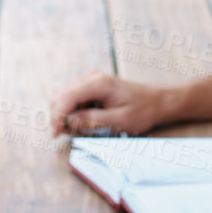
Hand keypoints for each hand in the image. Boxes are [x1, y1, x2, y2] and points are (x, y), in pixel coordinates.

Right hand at [49, 72, 171, 136]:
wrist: (156, 100)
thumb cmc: (142, 110)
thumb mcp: (119, 120)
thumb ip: (92, 121)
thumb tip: (68, 123)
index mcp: (98, 83)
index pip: (66, 98)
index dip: (57, 117)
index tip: (54, 135)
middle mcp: (90, 77)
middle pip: (60, 98)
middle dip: (62, 119)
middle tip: (76, 135)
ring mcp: (89, 80)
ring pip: (64, 100)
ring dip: (68, 118)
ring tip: (87, 129)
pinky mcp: (89, 86)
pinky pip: (72, 101)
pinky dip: (74, 114)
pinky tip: (89, 122)